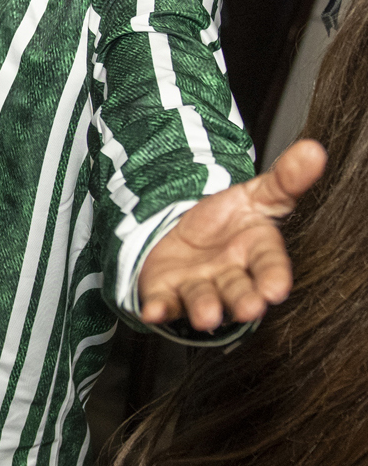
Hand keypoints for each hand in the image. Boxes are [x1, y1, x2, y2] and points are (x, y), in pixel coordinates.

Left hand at [138, 139, 326, 332]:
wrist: (184, 226)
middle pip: (238, 290)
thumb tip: (314, 149)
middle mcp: (230, 276)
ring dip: (204, 308)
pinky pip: (163, 302)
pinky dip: (159, 308)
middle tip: (249, 308)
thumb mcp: (258, 194)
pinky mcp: (167, 292)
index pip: (269, 266)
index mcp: (256, 254)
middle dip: (243, 301)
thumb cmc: (229, 219)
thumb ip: (286, 178)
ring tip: (206, 316)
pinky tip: (152, 311)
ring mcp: (198, 286)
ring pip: (202, 299)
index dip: (273, 277)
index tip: (276, 289)